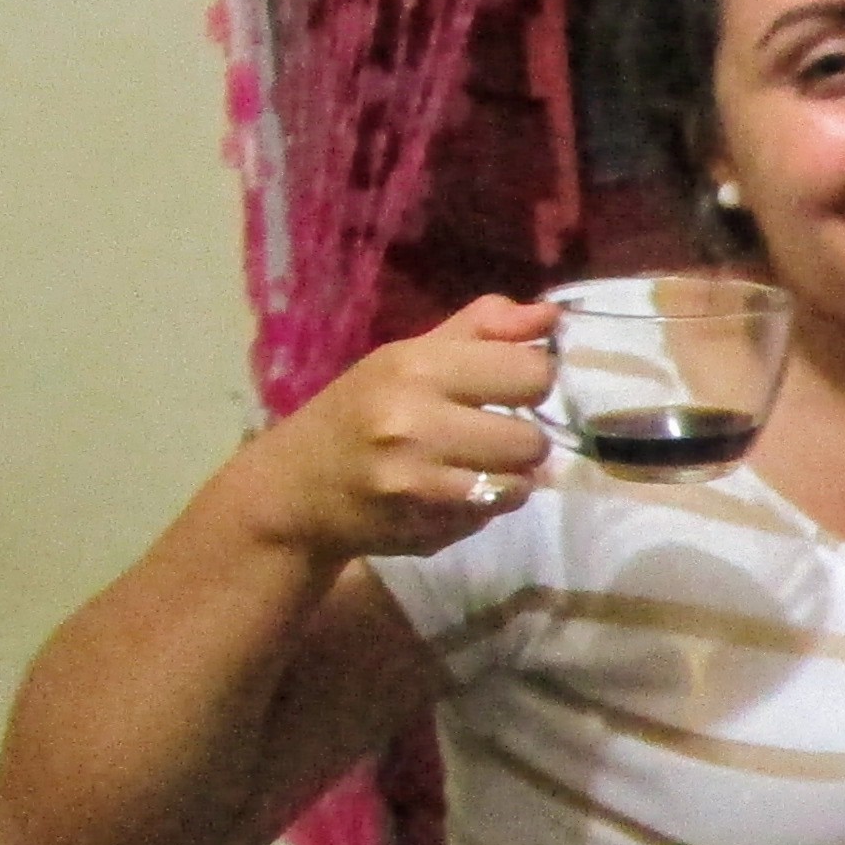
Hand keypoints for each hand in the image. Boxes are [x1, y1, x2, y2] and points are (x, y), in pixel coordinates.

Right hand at [227, 297, 556, 562]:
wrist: (294, 489)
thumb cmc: (359, 410)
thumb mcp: (408, 355)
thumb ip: (482, 331)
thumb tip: (550, 316)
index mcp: (415, 366)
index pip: (531, 372)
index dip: (532, 380)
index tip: (511, 388)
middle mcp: (414, 422)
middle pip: (532, 439)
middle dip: (522, 438)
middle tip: (491, 435)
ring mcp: (417, 481)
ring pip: (519, 484)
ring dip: (508, 477)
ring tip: (475, 466)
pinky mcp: (421, 528)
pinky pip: (490, 517)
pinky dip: (482, 507)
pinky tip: (449, 493)